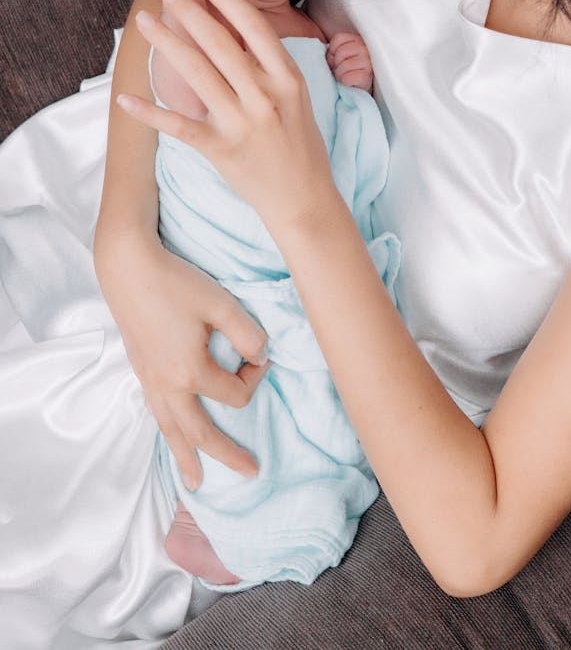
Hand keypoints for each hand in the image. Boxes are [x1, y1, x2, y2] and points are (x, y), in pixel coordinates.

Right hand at [97, 233, 268, 489]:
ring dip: (186, 457)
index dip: (254, 377)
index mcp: (190, 372)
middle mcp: (167, 386)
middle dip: (227, 455)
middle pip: (201, 433)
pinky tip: (171, 434)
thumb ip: (248, 334)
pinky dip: (167, 432)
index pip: (235, 394)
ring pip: (171, 430)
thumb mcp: (222, 304)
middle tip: (251, 473)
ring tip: (196, 483)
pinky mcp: (140, 370)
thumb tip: (261, 356)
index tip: (258, 353)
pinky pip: (156, 413)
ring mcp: (149, 381)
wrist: (128, 268)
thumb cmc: (176, 283)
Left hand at [117, 0, 337, 236]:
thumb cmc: (300, 144)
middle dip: (190, 13)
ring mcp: (241, 123)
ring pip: (196, 74)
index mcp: (287, 78)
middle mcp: (265, 95)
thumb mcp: (297, 98)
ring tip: (145, 22)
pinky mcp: (220, 149)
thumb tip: (237, 31)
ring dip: (166, 44)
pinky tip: (125, 98)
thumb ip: (270, 67)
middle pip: (220, 44)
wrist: (304, 199)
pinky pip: (178, 125)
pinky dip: (149, 112)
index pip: (254, 28)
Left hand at [326, 32, 373, 91]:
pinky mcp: (367, 76)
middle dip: (336, 63)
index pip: (338, 38)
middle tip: (340, 69)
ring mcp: (367, 61)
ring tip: (344, 75)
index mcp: (357, 40)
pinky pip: (348, 77)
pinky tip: (348, 82)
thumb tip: (328, 53)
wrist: (358, 87)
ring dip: (339, 74)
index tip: (337, 59)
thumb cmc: (346, 70)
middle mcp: (364, 48)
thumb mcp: (339, 55)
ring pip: (344, 65)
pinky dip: (345, 81)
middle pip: (340, 52)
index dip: (332, 50)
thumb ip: (333, 50)